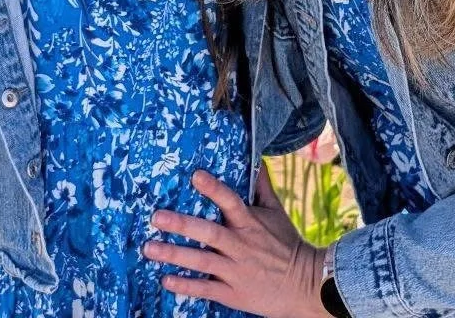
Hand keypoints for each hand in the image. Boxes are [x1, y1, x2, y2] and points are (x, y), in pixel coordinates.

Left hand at [144, 165, 327, 317]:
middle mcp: (241, 245)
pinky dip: (185, 285)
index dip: (214, 188)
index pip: (231, 201)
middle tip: (156, 217)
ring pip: (201, 261)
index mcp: (250, 223)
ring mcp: (235, 270)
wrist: (304, 284)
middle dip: (181, 224)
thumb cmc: (286, 245)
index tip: (195, 176)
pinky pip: (205, 288)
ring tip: (149, 248)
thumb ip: (262, 188)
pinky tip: (166, 279)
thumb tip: (256, 161)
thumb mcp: (277, 212)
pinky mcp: (233, 293)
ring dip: (174, 254)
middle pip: (209, 233)